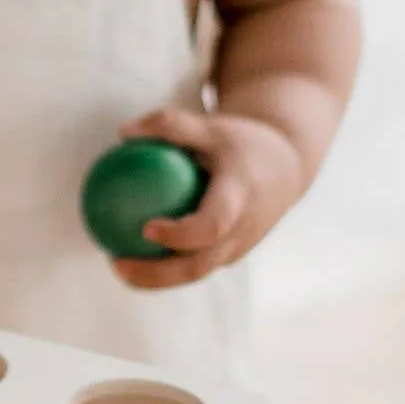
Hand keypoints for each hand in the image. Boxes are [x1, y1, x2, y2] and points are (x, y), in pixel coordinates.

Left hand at [108, 106, 305, 290]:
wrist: (288, 169)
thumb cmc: (243, 143)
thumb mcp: (213, 127)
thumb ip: (171, 125)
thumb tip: (122, 132)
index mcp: (241, 199)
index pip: (212, 225)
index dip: (181, 234)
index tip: (146, 228)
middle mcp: (242, 232)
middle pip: (198, 266)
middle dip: (156, 274)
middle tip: (116, 263)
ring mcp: (238, 249)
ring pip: (195, 273)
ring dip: (155, 278)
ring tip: (117, 266)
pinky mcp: (231, 255)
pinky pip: (196, 266)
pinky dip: (166, 269)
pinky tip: (134, 256)